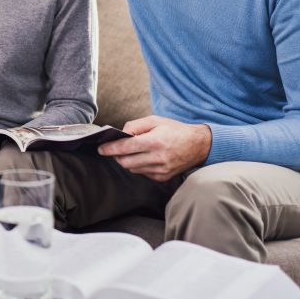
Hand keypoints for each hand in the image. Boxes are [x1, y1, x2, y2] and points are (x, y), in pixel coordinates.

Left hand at [97, 115, 211, 182]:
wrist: (199, 145)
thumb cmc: (175, 130)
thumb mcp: (155, 120)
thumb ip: (135, 126)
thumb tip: (120, 134)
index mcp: (155, 141)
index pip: (125, 147)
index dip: (110, 149)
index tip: (101, 148)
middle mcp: (158, 158)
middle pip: (125, 162)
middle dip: (117, 156)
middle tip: (115, 149)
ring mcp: (161, 170)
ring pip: (133, 169)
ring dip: (128, 161)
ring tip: (132, 151)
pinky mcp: (163, 177)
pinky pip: (143, 173)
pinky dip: (139, 166)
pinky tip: (144, 157)